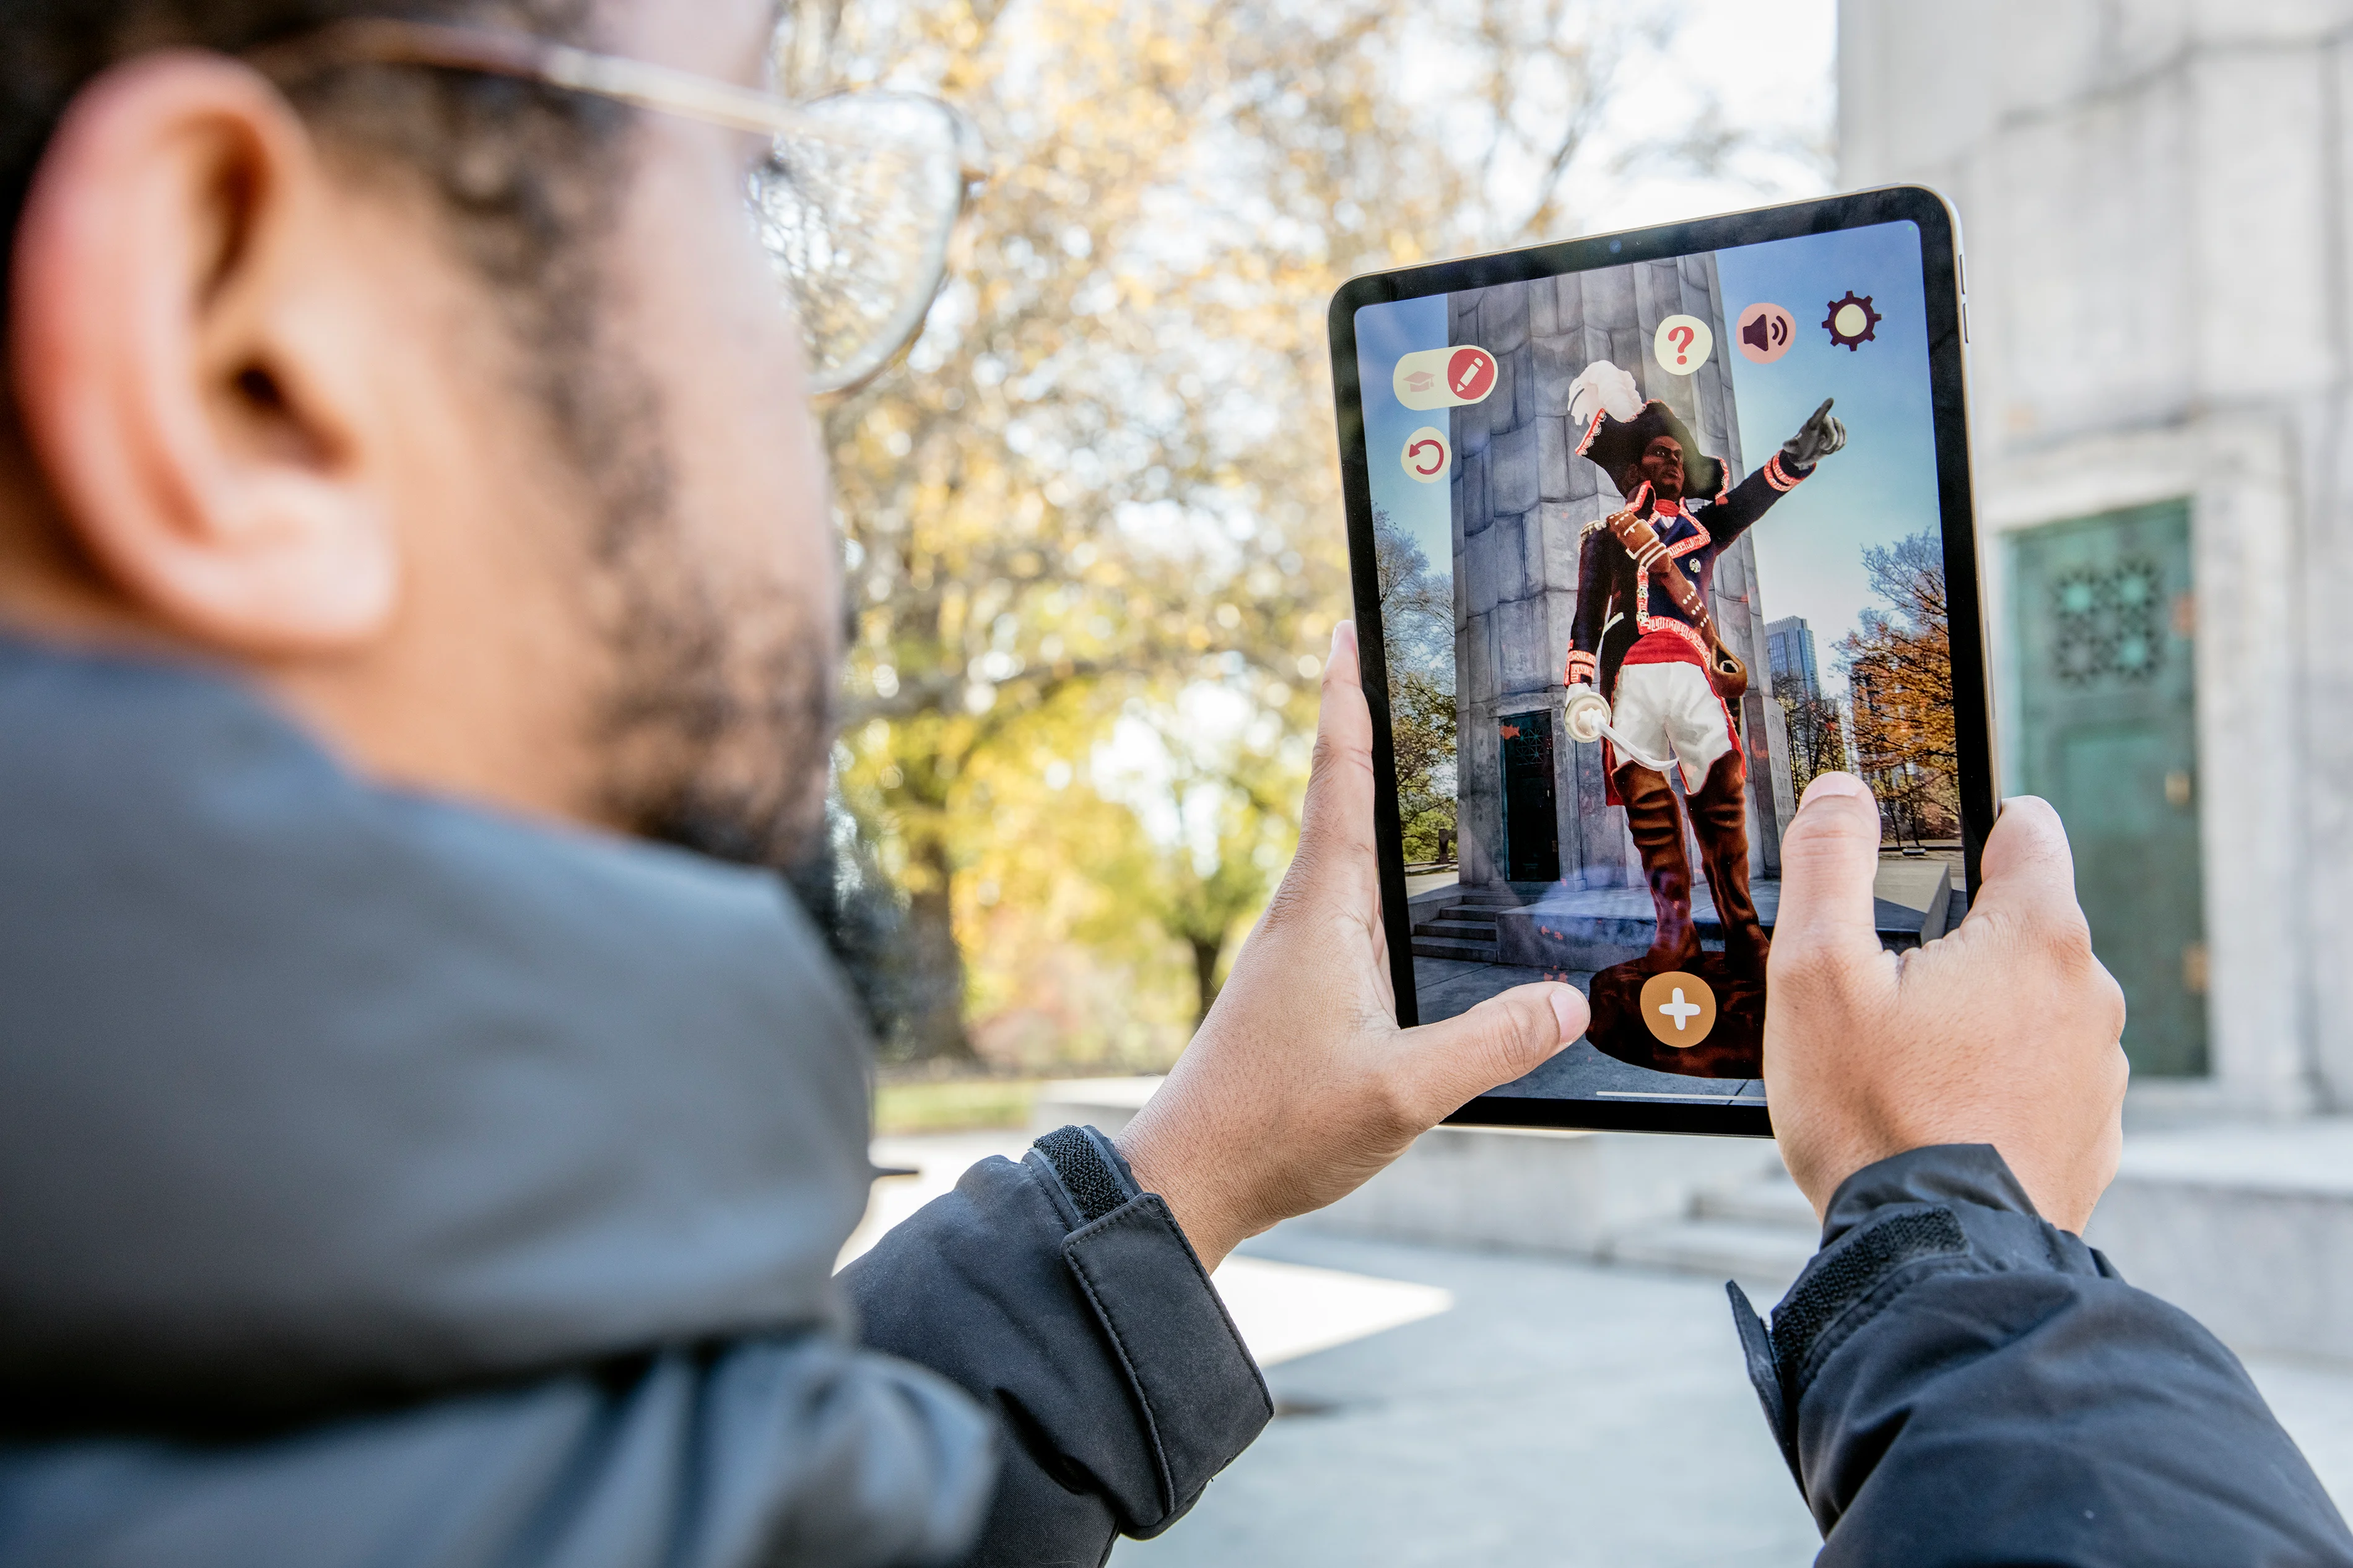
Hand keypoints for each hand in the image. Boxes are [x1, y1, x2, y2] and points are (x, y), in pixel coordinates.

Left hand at [1116, 623, 1586, 1268]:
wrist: (1187, 1181)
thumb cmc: (1276, 1128)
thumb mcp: (1403, 1090)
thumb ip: (1491, 1044)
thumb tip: (1569, 1001)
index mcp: (1323, 911)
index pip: (1339, 778)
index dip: (1346, 698)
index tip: (1345, 626)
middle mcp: (1304, 916)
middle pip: (1342, 799)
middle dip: (1370, 727)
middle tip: (1401, 663)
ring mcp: (1297, 953)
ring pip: (1347, 855)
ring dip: (1374, 800)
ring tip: (1422, 761)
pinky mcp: (1299, 990)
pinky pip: (1352, 907)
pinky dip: (1381, 871)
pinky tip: (1412, 897)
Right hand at [1764, 775, 2127, 1232]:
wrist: (1933, 1257)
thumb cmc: (1874, 1113)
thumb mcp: (1816, 970)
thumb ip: (1828, 862)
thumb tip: (1841, 792)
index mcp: (2037, 936)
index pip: (2027, 827)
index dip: (1969, 824)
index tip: (1918, 856)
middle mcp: (2090, 996)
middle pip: (2021, 924)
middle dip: (1957, 940)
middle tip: (1881, 991)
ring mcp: (2096, 1072)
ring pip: (2030, 1006)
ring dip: (1978, 1017)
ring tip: (1903, 1066)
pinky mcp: (2089, 1138)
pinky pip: (2038, 1079)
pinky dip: (1995, 1084)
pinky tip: (1937, 1117)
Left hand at [1780, 397, 1846, 468]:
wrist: (1805, 454)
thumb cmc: (1798, 449)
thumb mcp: (1792, 448)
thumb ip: (1789, 445)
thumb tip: (1786, 445)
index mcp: (1811, 423)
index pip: (1819, 414)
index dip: (1825, 408)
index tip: (1830, 399)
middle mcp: (1823, 421)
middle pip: (1832, 427)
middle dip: (1830, 440)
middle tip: (1822, 447)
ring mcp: (1832, 426)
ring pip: (1840, 434)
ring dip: (1834, 446)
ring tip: (1825, 449)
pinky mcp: (1839, 433)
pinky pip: (1844, 439)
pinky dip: (1838, 447)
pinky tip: (1830, 449)